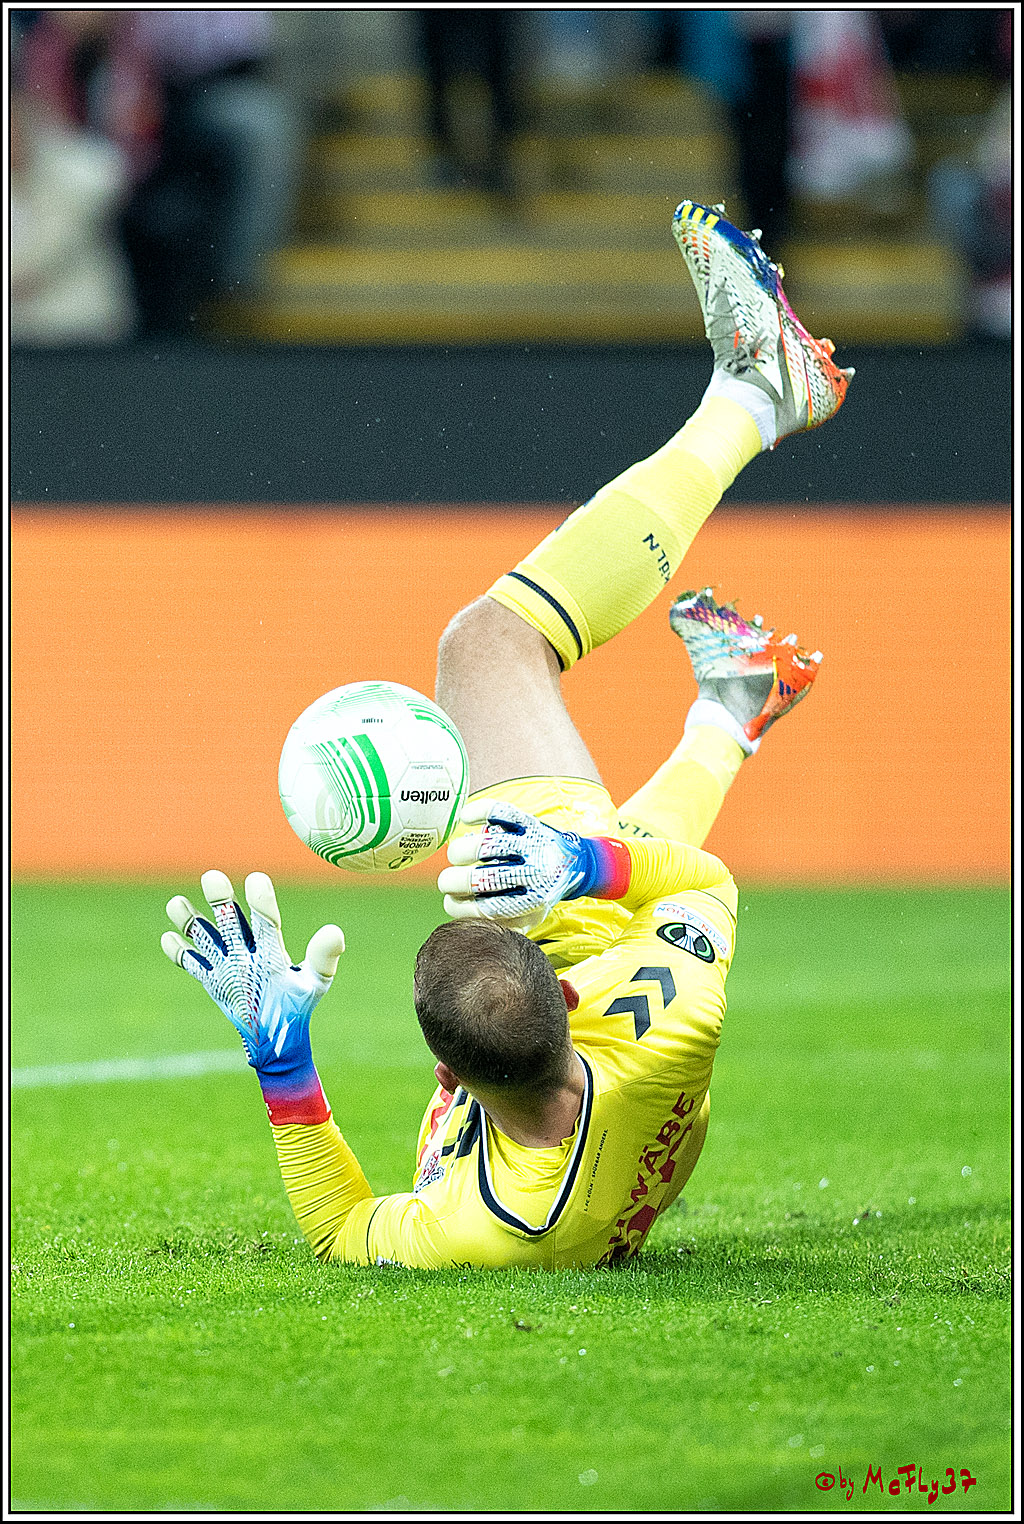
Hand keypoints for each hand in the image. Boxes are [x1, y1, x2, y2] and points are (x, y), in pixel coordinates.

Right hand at [161, 871, 344, 1123]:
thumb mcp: (314, 982)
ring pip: (206, 937)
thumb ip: (322, 957)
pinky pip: (193, 965)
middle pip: (231, 919)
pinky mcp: (213, 981)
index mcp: (272, 947)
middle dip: (221, 900)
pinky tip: (168, 939)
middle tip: (212, 877)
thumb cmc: (299, 1005)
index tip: (256, 880)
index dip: (261, 900)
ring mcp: (228, 964)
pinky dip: (180, 954)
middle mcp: (247, 949)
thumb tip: (335, 932)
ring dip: (191, 921)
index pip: (266, 919)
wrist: (278, 1036)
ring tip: (176, 903)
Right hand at [436, 800, 604, 928]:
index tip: (453, 901)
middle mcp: (532, 873)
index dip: (459, 906)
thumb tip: (472, 932)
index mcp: (531, 901)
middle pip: (480, 879)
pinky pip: (500, 811)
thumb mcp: (528, 918)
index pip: (485, 909)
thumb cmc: (539, 893)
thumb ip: (503, 929)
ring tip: (456, 855)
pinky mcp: (528, 822)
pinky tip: (466, 818)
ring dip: (460, 851)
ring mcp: (530, 845)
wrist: (574, 863)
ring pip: (485, 846)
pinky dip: (478, 811)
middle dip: (453, 881)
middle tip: (448, 881)